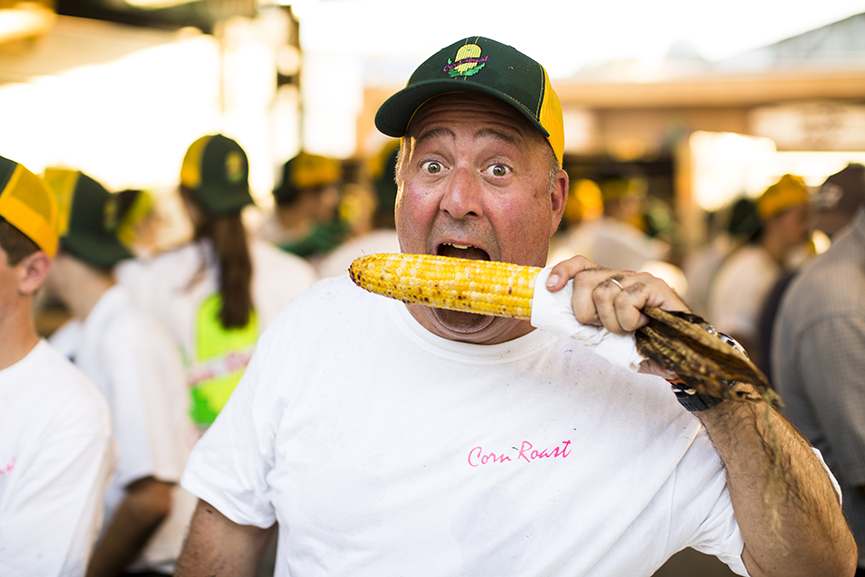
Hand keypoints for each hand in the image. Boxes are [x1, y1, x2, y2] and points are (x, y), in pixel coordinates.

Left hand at [545, 256, 689, 333]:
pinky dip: (629, 321)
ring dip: (612, 323)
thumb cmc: (639, 345)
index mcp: (608, 283)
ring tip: (628, 330)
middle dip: (585, 311)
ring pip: (603, 294)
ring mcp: (639, 278)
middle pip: (585, 279)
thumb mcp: (605, 333)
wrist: (677, 357)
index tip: (550, 288)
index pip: (580, 264)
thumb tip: (557, 315)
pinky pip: (625, 301)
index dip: (563, 271)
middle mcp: (622, 276)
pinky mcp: (655, 286)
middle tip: (603, 327)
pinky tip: (642, 326)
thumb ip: (586, 321)